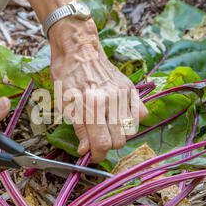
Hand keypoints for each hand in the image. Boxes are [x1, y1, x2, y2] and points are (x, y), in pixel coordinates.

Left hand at [49, 18, 147, 162]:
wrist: (78, 50)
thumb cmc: (67, 77)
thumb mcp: (64, 105)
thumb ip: (79, 129)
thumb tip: (86, 150)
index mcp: (89, 105)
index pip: (101, 143)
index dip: (97, 155)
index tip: (93, 155)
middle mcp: (109, 100)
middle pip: (119, 141)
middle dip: (107, 146)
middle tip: (98, 141)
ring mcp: (123, 94)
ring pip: (130, 131)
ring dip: (119, 134)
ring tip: (108, 127)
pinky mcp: (131, 88)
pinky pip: (141, 114)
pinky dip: (133, 120)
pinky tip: (121, 116)